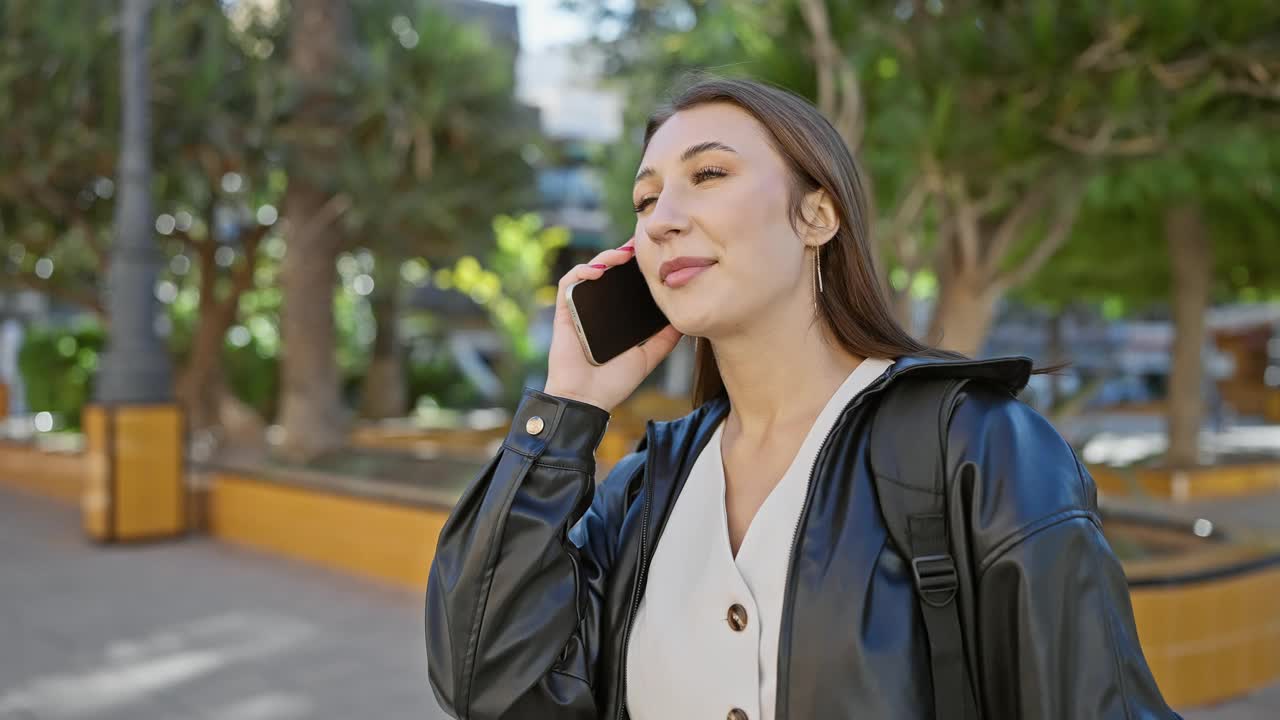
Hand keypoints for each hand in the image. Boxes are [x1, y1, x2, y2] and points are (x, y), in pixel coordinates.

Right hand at [543, 240, 683, 413]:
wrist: (588, 399)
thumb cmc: (614, 382)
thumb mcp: (648, 357)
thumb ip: (665, 339)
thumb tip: (686, 320)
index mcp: (615, 317)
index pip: (626, 285)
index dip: (637, 268)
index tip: (656, 256)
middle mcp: (597, 309)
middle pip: (609, 273)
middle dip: (623, 255)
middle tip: (641, 247)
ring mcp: (579, 309)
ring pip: (589, 271)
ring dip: (605, 257)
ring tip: (624, 254)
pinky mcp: (564, 312)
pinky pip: (569, 283)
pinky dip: (582, 271)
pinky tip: (598, 271)